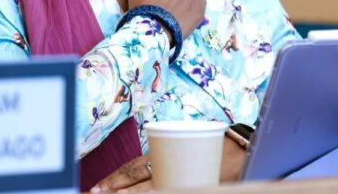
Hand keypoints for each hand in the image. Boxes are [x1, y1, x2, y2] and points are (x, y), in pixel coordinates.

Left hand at [89, 135, 246, 192]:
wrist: (239, 151)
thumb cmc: (211, 149)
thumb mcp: (187, 149)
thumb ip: (168, 158)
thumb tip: (140, 172)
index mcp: (164, 154)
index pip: (133, 167)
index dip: (114, 177)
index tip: (97, 187)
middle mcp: (168, 164)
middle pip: (136, 178)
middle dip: (114, 187)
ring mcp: (177, 175)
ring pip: (148, 188)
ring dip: (127, 193)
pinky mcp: (189, 183)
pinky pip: (165, 190)